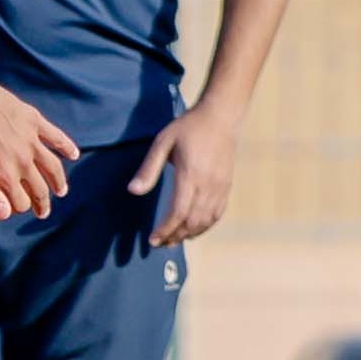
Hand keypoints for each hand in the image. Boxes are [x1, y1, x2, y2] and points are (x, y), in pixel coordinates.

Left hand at [0, 88, 76, 220]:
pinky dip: (67, 146)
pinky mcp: (34, 122)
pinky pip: (56, 137)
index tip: (15, 206)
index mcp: (5, 176)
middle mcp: (23, 162)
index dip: (18, 207)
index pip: (21, 202)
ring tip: (62, 191)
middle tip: (43, 211)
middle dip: (42, 204)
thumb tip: (6, 213)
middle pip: (39, 189)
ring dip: (59, 182)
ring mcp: (31, 141)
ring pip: (53, 167)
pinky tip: (74, 154)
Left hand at [133, 104, 240, 244]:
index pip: (179, 212)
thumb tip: (133, 191)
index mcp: (190, 175)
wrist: (220, 117)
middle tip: (160, 243)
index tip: (153, 240)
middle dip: (175, 236)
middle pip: (192, 222)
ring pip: (206, 221)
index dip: (166, 229)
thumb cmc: (188, 127)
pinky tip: (193, 229)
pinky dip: (205, 226)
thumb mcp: (163, 143)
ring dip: (189, 234)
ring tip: (174, 240)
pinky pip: (217, 213)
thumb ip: (149, 169)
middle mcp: (208, 185)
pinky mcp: (227, 186)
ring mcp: (220, 187)